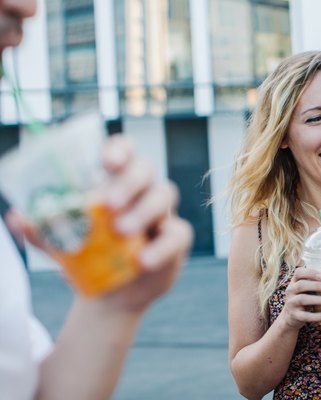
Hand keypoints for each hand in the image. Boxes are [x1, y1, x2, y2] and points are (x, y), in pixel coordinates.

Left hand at [7, 135, 193, 312]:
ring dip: (143, 210)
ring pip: (164, 195)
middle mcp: (141, 191)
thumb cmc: (87, 257)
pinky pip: (178, 235)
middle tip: (108, 204)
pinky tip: (143, 260)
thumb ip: (43, 231)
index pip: (123, 151)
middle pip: (144, 169)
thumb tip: (17, 217)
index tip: (106, 163)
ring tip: (121, 231)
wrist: (111, 293)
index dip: (118, 150)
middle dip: (128, 182)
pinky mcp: (176, 239)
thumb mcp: (62, 245)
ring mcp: (162, 213)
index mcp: (114, 181)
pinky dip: (162, 246)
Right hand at [277, 267, 320, 329]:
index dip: (311, 273)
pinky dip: (317, 316)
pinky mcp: (294, 315)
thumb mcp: (306, 289)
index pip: (299, 272)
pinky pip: (306, 316)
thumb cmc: (304, 298)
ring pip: (302, 299)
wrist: (291, 317)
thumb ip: (316, 282)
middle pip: (301, 285)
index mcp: (294, 281)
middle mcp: (290, 290)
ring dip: (318, 300)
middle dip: (317, 286)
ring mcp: (291, 303)